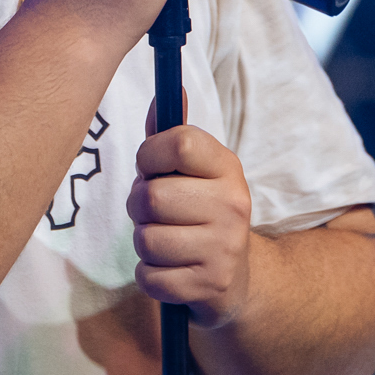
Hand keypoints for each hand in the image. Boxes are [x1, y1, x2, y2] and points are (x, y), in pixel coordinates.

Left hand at [128, 94, 254, 328]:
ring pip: (146, 239)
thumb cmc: (199, 211)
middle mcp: (233, 204)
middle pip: (152, 196)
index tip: (150, 167)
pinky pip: (149, 276)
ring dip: (143, 242)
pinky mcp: (210, 286)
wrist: (235, 276)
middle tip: (155, 212)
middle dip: (138, 206)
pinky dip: (149, 275)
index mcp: (227, 167)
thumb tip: (167, 88)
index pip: (179, 142)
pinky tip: (169, 269)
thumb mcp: (194, 171)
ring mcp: (224, 248)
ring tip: (163, 239)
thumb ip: (172, 133)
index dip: (149, 154)